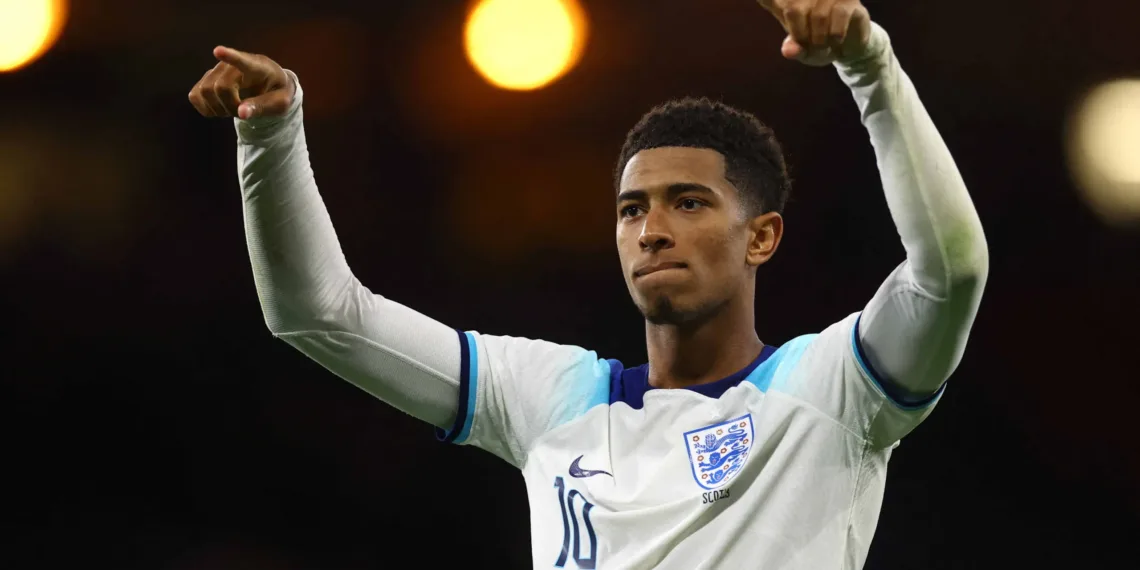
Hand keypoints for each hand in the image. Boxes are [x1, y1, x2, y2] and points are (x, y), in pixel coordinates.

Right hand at [188, 47, 293, 119]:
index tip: (218, 51)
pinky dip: (207, 109)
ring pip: (204, 91)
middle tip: (245, 110)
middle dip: (231, 106)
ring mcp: (216, 70)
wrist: (269, 86)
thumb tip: (241, 113)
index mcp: (257, 66)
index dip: (229, 56)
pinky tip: (221, 107)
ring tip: (234, 108)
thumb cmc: (277, 93)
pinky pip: (195, 96)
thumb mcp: (280, 103)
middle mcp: (232, 64)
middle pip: (220, 87)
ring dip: (219, 108)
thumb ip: (262, 107)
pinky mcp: (205, 79)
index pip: (242, 60)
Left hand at [755, 0, 871, 65]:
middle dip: (802, 37)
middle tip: (811, 50)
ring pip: (817, 15)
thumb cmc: (819, 44)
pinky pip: (838, 15)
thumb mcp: (804, 51)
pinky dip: (835, 35)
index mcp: (786, 3)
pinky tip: (836, 41)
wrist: (848, 45)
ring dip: (821, 40)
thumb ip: (794, 49)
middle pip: (792, 10)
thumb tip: (788, 51)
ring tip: (825, 48)